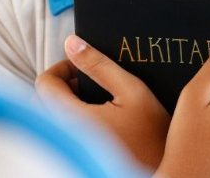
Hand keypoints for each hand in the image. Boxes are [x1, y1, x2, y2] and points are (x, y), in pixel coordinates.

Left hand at [36, 34, 169, 169]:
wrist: (165, 170)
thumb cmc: (151, 134)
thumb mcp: (132, 90)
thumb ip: (99, 65)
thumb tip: (71, 42)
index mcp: (73, 117)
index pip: (44, 83)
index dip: (63, 68)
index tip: (84, 69)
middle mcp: (64, 133)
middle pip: (45, 97)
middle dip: (66, 83)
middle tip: (93, 82)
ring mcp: (70, 144)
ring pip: (52, 113)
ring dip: (70, 100)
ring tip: (99, 100)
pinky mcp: (80, 152)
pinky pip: (62, 127)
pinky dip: (74, 116)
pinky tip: (100, 118)